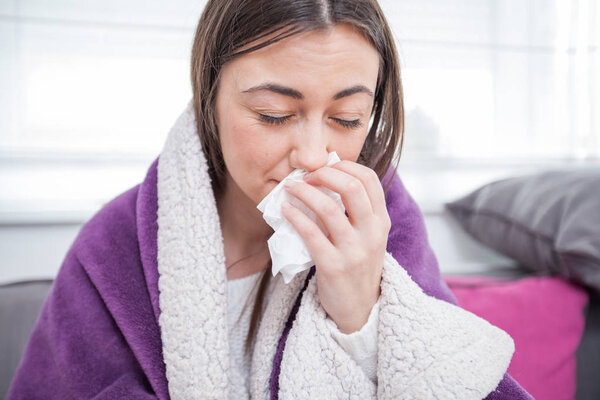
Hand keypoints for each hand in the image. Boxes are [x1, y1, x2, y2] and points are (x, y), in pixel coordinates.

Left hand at [281, 160, 390, 333]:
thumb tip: (326, 179)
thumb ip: (357, 212)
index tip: (325, 166)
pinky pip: (311, 233)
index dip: (345, 166)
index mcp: (381, 222)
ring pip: (328, 208)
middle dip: (324, 174)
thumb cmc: (358, 267)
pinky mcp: (333, 266)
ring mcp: (354, 251)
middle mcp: (372, 233)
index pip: (369, 180)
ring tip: (289, 188)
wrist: (359, 309)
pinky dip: (295, 216)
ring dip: (304, 192)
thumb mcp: (369, 237)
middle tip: (305, 175)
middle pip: (352, 188)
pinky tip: (285, 210)